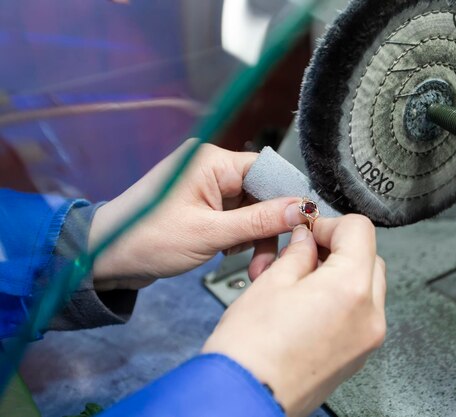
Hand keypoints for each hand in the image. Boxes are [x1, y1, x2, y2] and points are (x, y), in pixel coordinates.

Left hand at [89, 139, 305, 290]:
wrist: (105, 258)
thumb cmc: (147, 240)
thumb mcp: (210, 234)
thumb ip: (258, 221)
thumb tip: (300, 208)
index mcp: (211, 162)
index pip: (265, 171)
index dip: (286, 197)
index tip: (302, 225)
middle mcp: (211, 169)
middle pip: (260, 193)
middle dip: (268, 228)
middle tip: (268, 261)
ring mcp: (206, 188)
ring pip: (250, 209)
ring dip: (254, 237)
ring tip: (248, 264)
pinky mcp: (202, 206)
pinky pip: (234, 218)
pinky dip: (238, 238)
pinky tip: (230, 255)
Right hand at [203, 215, 386, 416]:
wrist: (244, 400)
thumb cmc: (251, 350)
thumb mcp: (271, 283)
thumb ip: (297, 252)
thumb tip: (306, 240)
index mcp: (351, 289)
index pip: (359, 230)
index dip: (329, 223)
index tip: (309, 230)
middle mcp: (369, 316)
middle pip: (369, 258)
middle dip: (338, 248)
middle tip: (304, 251)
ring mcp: (366, 340)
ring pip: (366, 287)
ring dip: (340, 274)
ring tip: (300, 280)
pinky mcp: (356, 357)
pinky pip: (359, 314)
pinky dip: (341, 300)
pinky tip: (307, 304)